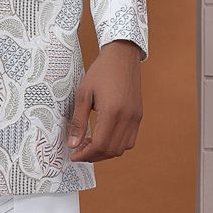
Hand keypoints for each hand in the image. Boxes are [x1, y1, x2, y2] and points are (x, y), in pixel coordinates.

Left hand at [67, 39, 142, 162]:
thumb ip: (78, 121)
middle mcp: (127, 118)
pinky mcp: (138, 116)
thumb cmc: (101, 72)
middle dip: (93, 155)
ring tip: (90, 144)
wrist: (122, 57)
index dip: (86, 154)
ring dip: (105, 152)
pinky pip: (130, 140)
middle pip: (111, 150)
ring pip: (122, 148)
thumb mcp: (83, 94)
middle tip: (79, 150)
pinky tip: (103, 137)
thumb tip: (73, 144)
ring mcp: (135, 118)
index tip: (74, 155)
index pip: (100, 145)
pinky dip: (116, 144)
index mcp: (112, 112)